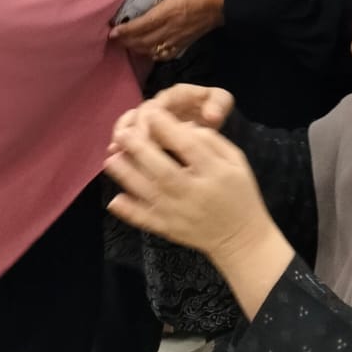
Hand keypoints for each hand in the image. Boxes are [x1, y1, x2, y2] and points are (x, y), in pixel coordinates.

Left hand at [105, 106, 293, 317]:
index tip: (151, 112)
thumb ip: (212, 142)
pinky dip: (130, 212)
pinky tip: (114, 201)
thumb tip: (183, 127)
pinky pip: (147, 221)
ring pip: (150, 194)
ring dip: (127, 176)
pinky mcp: (169, 230)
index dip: (168, 129)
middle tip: (122, 133)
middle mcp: (195, 193)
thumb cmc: (239, 193)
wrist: (241, 238)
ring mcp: (179, 214)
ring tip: (110, 159)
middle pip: (164, 170)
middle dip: (140, 150)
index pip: (189, 147)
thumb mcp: (236, 161)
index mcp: (215, 173)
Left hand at [108, 0, 225, 60]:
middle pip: (144, 41)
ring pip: (152, 50)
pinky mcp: (185, 44)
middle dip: (127, 41)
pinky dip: (153, 54)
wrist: (224, 4)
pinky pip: (165, 54)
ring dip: (137, 48)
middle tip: (114, 38)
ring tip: (127, 43)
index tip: (112, 32)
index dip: (126, 30)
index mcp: (169, 11)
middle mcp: (171, 28)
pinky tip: (147, 50)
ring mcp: (178, 39)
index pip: (143, 24)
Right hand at [108, 84, 233, 150]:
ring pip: (129, 122)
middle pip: (139, 114)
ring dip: (122, 136)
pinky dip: (123, 144)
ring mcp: (150, 116)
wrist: (210, 115)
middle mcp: (159, 103)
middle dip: (131, 131)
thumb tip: (211, 117)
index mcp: (177, 94)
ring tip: (115, 151)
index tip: (144, 136)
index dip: (149, 120)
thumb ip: (218, 105)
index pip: (159, 104)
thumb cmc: (213, 108)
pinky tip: (117, 159)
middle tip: (124, 147)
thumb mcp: (221, 103)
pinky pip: (129, 134)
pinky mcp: (146, 129)